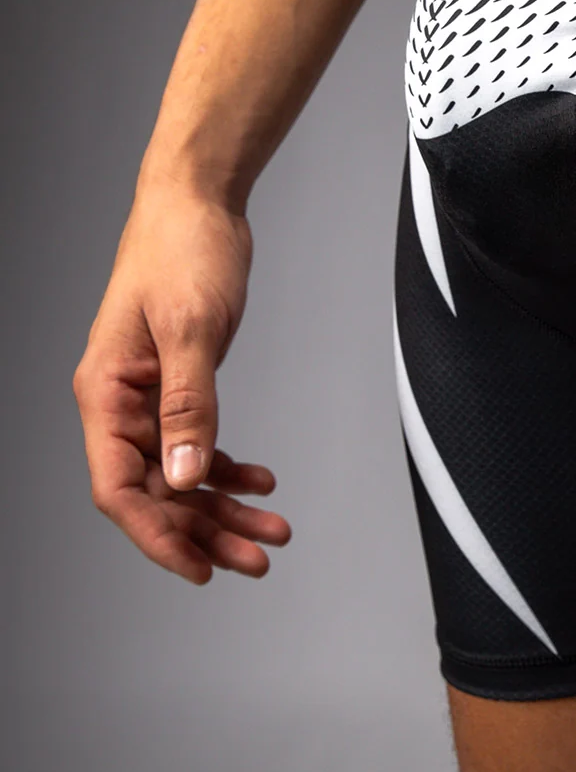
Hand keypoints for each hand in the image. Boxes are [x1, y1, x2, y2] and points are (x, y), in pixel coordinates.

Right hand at [73, 182, 289, 582]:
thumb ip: (189, 405)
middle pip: (156, 492)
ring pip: (180, 474)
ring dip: (223, 506)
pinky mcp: (179, 385)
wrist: (199, 204)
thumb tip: (181, 475)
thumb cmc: (183, 251)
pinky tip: (261, 480)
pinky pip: (196, 444)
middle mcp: (122, 403)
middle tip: (258, 557)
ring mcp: (150, 397)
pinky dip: (227, 467)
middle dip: (205, 530)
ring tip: (272, 530)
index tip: (199, 567)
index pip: (119, 488)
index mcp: (107, 393)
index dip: (156, 535)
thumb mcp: (192, 329)